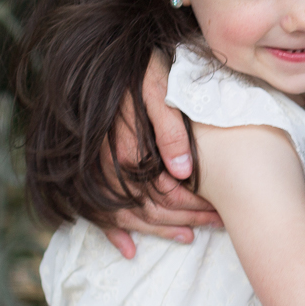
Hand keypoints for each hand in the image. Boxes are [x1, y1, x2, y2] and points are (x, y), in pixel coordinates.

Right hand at [101, 52, 221, 257]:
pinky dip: (112, 232)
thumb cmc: (138, 69)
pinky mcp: (85, 169)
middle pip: (146, 205)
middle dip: (182, 219)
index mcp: (125, 146)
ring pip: (124, 213)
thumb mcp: (157, 89)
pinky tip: (128, 249)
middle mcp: (106, 162)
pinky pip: (94, 210)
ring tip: (187, 237)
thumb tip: (181, 172)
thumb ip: (169, 128)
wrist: (105, 56)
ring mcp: (93, 168)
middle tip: (214, 224)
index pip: (162, 189)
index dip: (193, 204)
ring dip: (156, 229)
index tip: (219, 210)